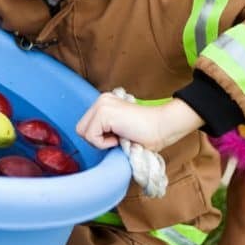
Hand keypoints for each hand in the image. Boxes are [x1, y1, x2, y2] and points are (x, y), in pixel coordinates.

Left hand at [76, 94, 203, 151]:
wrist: (163, 126)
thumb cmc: (146, 133)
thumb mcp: (119, 129)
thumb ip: (105, 130)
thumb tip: (91, 140)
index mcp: (104, 102)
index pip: (86, 126)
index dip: (99, 138)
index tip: (117, 138)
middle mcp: (101, 100)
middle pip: (81, 129)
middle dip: (96, 140)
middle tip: (117, 139)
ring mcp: (101, 104)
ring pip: (84, 133)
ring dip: (101, 142)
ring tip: (120, 137)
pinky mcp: (103, 113)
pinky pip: (91, 137)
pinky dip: (104, 144)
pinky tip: (120, 137)